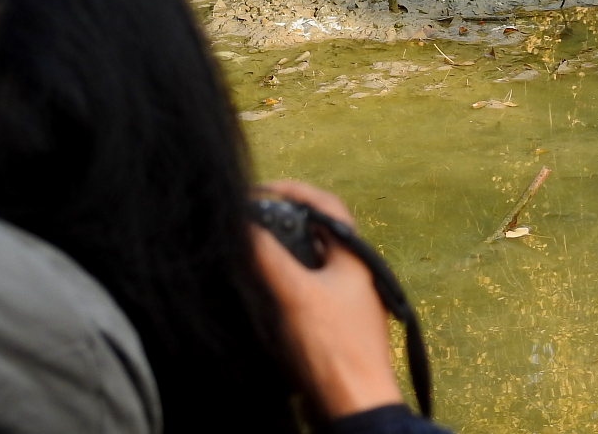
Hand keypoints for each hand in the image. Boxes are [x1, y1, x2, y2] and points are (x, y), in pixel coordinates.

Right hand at [252, 180, 404, 419]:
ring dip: (280, 253)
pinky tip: (259, 289)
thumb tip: (242, 225)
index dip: (294, 191)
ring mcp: (344, 300)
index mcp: (355, 257)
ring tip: (248, 249)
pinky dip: (282, 282)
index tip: (260, 191)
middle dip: (282, 221)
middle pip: (314, 232)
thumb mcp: (296, 294)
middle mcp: (353, 274)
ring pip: (307, 262)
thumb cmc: (335, 349)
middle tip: (249, 218)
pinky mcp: (332, 325)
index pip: (326, 206)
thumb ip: (269, 256)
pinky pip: (304, 290)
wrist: (354, 407)